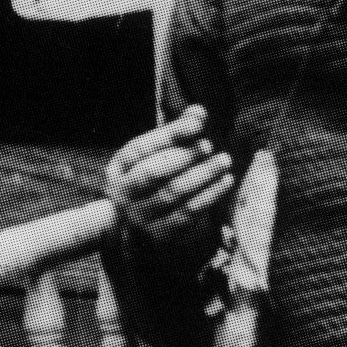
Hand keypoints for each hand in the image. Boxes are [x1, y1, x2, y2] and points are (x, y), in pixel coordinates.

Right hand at [104, 108, 234, 243]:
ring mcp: (140, 216)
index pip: (142, 148)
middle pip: (152, 174)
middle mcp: (123, 193)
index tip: (198, 124)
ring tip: (224, 161)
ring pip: (172, 194)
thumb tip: (199, 112)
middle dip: (184, 157)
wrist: (140, 224)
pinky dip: (209, 196)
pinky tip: (226, 181)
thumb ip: (177, 131)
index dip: (171, 134)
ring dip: (202, 176)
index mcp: (119, 167)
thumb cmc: (154, 178)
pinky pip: (187, 214)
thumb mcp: (157, 153)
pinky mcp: (161, 234)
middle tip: (209, 146)